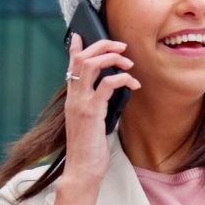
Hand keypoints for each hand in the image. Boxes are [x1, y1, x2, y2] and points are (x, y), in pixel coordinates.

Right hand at [53, 34, 139, 204]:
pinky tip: (133, 83)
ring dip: (111, 57)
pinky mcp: (91, 113)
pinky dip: (122, 79)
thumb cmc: (90, 148)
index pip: (70, 66)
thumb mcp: (93, 121)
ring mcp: (80, 104)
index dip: (76, 48)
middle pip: (81, 58)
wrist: (82, 170)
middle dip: (102, 45)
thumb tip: (111, 90)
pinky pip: (107, 85)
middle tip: (121, 45)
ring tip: (128, 61)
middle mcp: (73, 98)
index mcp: (73, 99)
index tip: (82, 34)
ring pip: (90, 66)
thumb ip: (97, 104)